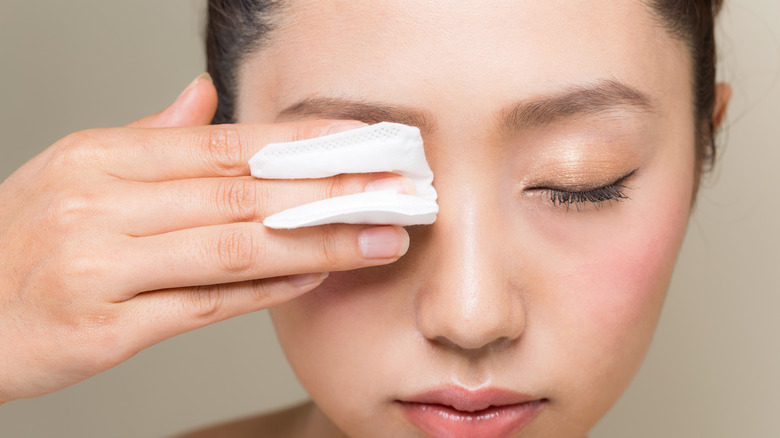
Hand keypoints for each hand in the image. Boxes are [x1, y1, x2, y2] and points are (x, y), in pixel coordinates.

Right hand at [0, 75, 409, 402]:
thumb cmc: (20, 242)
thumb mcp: (73, 171)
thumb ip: (149, 137)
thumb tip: (205, 97)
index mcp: (101, 157)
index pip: (225, 143)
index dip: (304, 142)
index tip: (365, 141)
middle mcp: (102, 205)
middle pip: (242, 192)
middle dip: (331, 190)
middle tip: (397, 189)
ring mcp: (102, 268)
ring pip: (235, 248)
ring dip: (317, 243)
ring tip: (378, 237)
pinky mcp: (105, 328)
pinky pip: (205, 305)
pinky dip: (267, 291)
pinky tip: (315, 278)